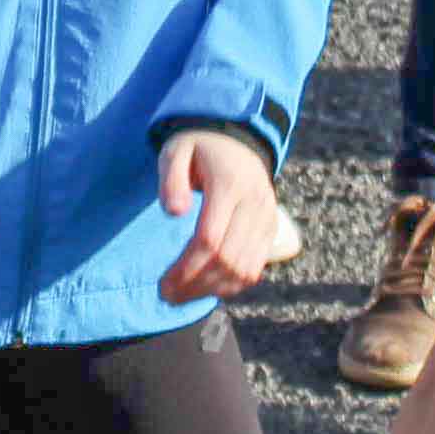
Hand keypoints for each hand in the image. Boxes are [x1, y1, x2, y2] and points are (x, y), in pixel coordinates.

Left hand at [156, 129, 291, 301]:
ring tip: (183, 295)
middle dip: (196, 284)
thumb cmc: (198, 146)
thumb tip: (174, 212)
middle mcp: (254, 203)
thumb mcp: (175, 150)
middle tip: (167, 296)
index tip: (163, 284)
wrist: (237, 138)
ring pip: (244, 269)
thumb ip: (171, 179)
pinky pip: (255, 267)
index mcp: (229, 184)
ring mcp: (267, 218)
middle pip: (228, 259)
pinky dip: (232, 284)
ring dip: (213, 289)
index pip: (210, 239)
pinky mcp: (271, 228)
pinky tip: (207, 288)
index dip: (187, 268)